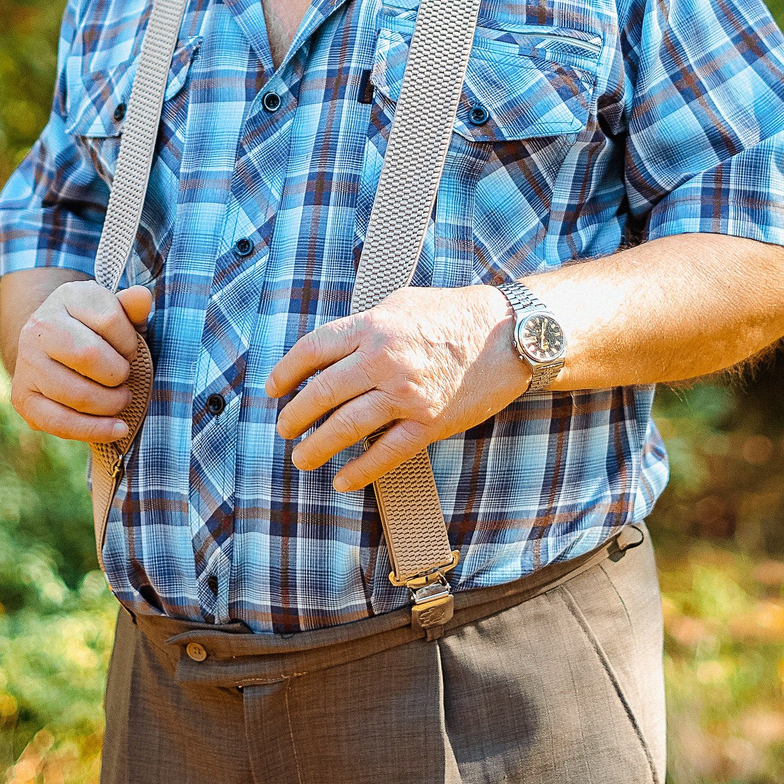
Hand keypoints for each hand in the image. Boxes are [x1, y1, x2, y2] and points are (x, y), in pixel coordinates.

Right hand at [9, 280, 152, 444]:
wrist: (51, 346)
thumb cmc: (95, 330)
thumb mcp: (115, 311)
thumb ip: (131, 306)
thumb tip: (142, 297)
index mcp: (67, 297)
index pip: (110, 321)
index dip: (129, 343)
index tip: (129, 351)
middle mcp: (39, 326)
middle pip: (89, 356)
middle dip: (118, 375)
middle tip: (126, 380)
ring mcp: (26, 362)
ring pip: (76, 393)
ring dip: (110, 404)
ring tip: (120, 400)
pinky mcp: (22, 396)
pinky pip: (59, 422)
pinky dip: (93, 430)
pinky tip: (118, 429)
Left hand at [266, 286, 524, 491]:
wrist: (511, 335)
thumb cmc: (454, 314)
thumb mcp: (402, 303)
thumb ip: (365, 325)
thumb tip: (329, 350)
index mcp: (374, 325)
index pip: (313, 349)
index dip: (285, 372)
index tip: (273, 389)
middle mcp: (384, 359)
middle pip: (322, 392)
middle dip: (295, 415)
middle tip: (283, 427)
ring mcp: (407, 394)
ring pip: (345, 427)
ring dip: (317, 447)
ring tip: (301, 457)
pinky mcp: (429, 423)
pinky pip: (385, 453)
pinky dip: (359, 471)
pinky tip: (342, 480)